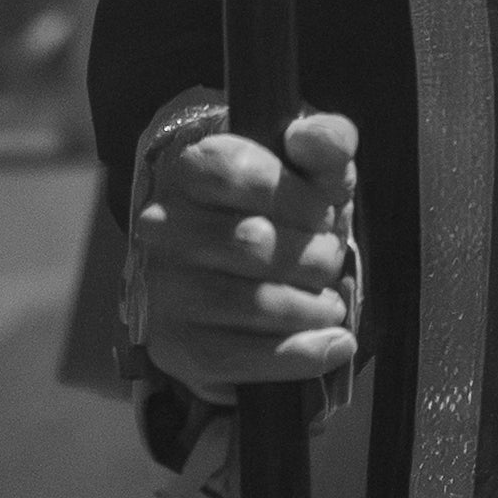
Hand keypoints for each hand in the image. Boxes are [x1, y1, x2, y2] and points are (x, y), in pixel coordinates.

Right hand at [130, 111, 358, 400]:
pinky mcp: (174, 345)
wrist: (231, 268)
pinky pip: (242, 359)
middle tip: (330, 261)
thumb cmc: (278, 208)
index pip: (244, 175)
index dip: (301, 199)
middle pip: (255, 245)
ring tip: (331, 304)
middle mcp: (164, 228)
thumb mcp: (306, 168)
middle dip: (314, 257)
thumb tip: (319, 138)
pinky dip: (300, 356)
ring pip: (255, 304)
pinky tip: (333, 346)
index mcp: (190, 168)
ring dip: (313, 307)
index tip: (324, 213)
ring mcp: (164, 289)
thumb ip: (323, 143)